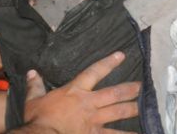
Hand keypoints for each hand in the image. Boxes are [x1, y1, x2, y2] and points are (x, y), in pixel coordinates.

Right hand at [18, 51, 139, 133]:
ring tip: (144, 106)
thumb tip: (32, 73)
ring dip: (133, 108)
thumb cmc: (37, 118)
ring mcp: (94, 121)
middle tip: (142, 85)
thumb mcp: (33, 99)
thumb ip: (35, 85)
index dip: (109, 63)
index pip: (95, 72)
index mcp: (75, 90)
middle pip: (114, 93)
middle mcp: (89, 103)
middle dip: (129, 89)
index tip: (121, 55)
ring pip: (118, 112)